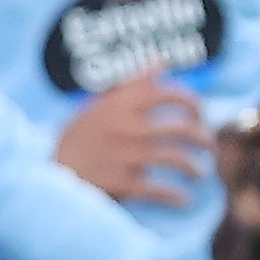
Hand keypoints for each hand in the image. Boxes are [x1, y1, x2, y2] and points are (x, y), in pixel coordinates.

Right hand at [54, 70, 208, 206]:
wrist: (52, 178)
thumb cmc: (78, 141)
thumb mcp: (98, 106)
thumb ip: (131, 86)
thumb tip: (162, 61)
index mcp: (119, 104)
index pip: (169, 93)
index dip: (193, 103)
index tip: (200, 115)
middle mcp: (126, 126)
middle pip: (182, 128)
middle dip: (204, 139)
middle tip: (208, 148)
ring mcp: (126, 155)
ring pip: (177, 158)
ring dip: (195, 168)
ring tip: (198, 174)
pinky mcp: (124, 183)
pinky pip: (162, 189)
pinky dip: (177, 196)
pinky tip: (183, 199)